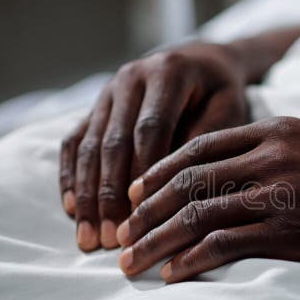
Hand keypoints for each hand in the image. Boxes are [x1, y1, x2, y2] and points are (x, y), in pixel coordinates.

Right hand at [59, 42, 248, 250]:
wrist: (202, 60)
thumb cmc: (222, 92)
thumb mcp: (229, 109)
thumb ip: (206, 140)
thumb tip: (177, 187)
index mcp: (167, 73)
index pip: (150, 129)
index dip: (144, 173)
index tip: (142, 214)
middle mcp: (130, 78)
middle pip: (112, 142)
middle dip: (109, 194)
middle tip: (111, 239)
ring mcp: (107, 91)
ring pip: (89, 146)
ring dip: (87, 194)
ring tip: (89, 237)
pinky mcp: (95, 107)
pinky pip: (75, 142)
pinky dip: (71, 176)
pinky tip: (71, 209)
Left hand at [114, 117, 299, 282]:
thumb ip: (280, 144)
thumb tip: (243, 161)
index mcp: (276, 130)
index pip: (201, 146)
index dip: (162, 169)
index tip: (138, 189)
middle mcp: (270, 157)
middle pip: (188, 181)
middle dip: (146, 209)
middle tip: (121, 233)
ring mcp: (277, 194)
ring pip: (197, 215)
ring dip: (157, 240)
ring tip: (131, 263)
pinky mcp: (288, 231)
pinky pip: (224, 245)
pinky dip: (191, 261)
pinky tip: (173, 275)